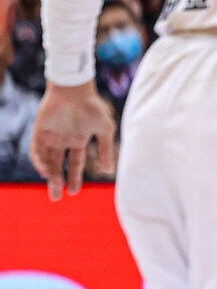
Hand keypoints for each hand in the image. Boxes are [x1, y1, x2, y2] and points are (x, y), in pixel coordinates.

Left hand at [29, 83, 117, 200]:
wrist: (74, 90)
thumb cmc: (92, 107)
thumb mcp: (104, 130)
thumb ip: (105, 150)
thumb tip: (108, 171)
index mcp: (78, 140)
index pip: (75, 164)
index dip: (74, 178)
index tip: (74, 192)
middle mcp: (63, 141)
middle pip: (58, 166)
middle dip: (57, 182)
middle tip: (56, 198)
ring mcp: (51, 137)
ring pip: (47, 161)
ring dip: (49, 174)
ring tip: (54, 184)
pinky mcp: (39, 132)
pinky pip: (36, 151)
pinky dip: (39, 162)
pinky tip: (45, 170)